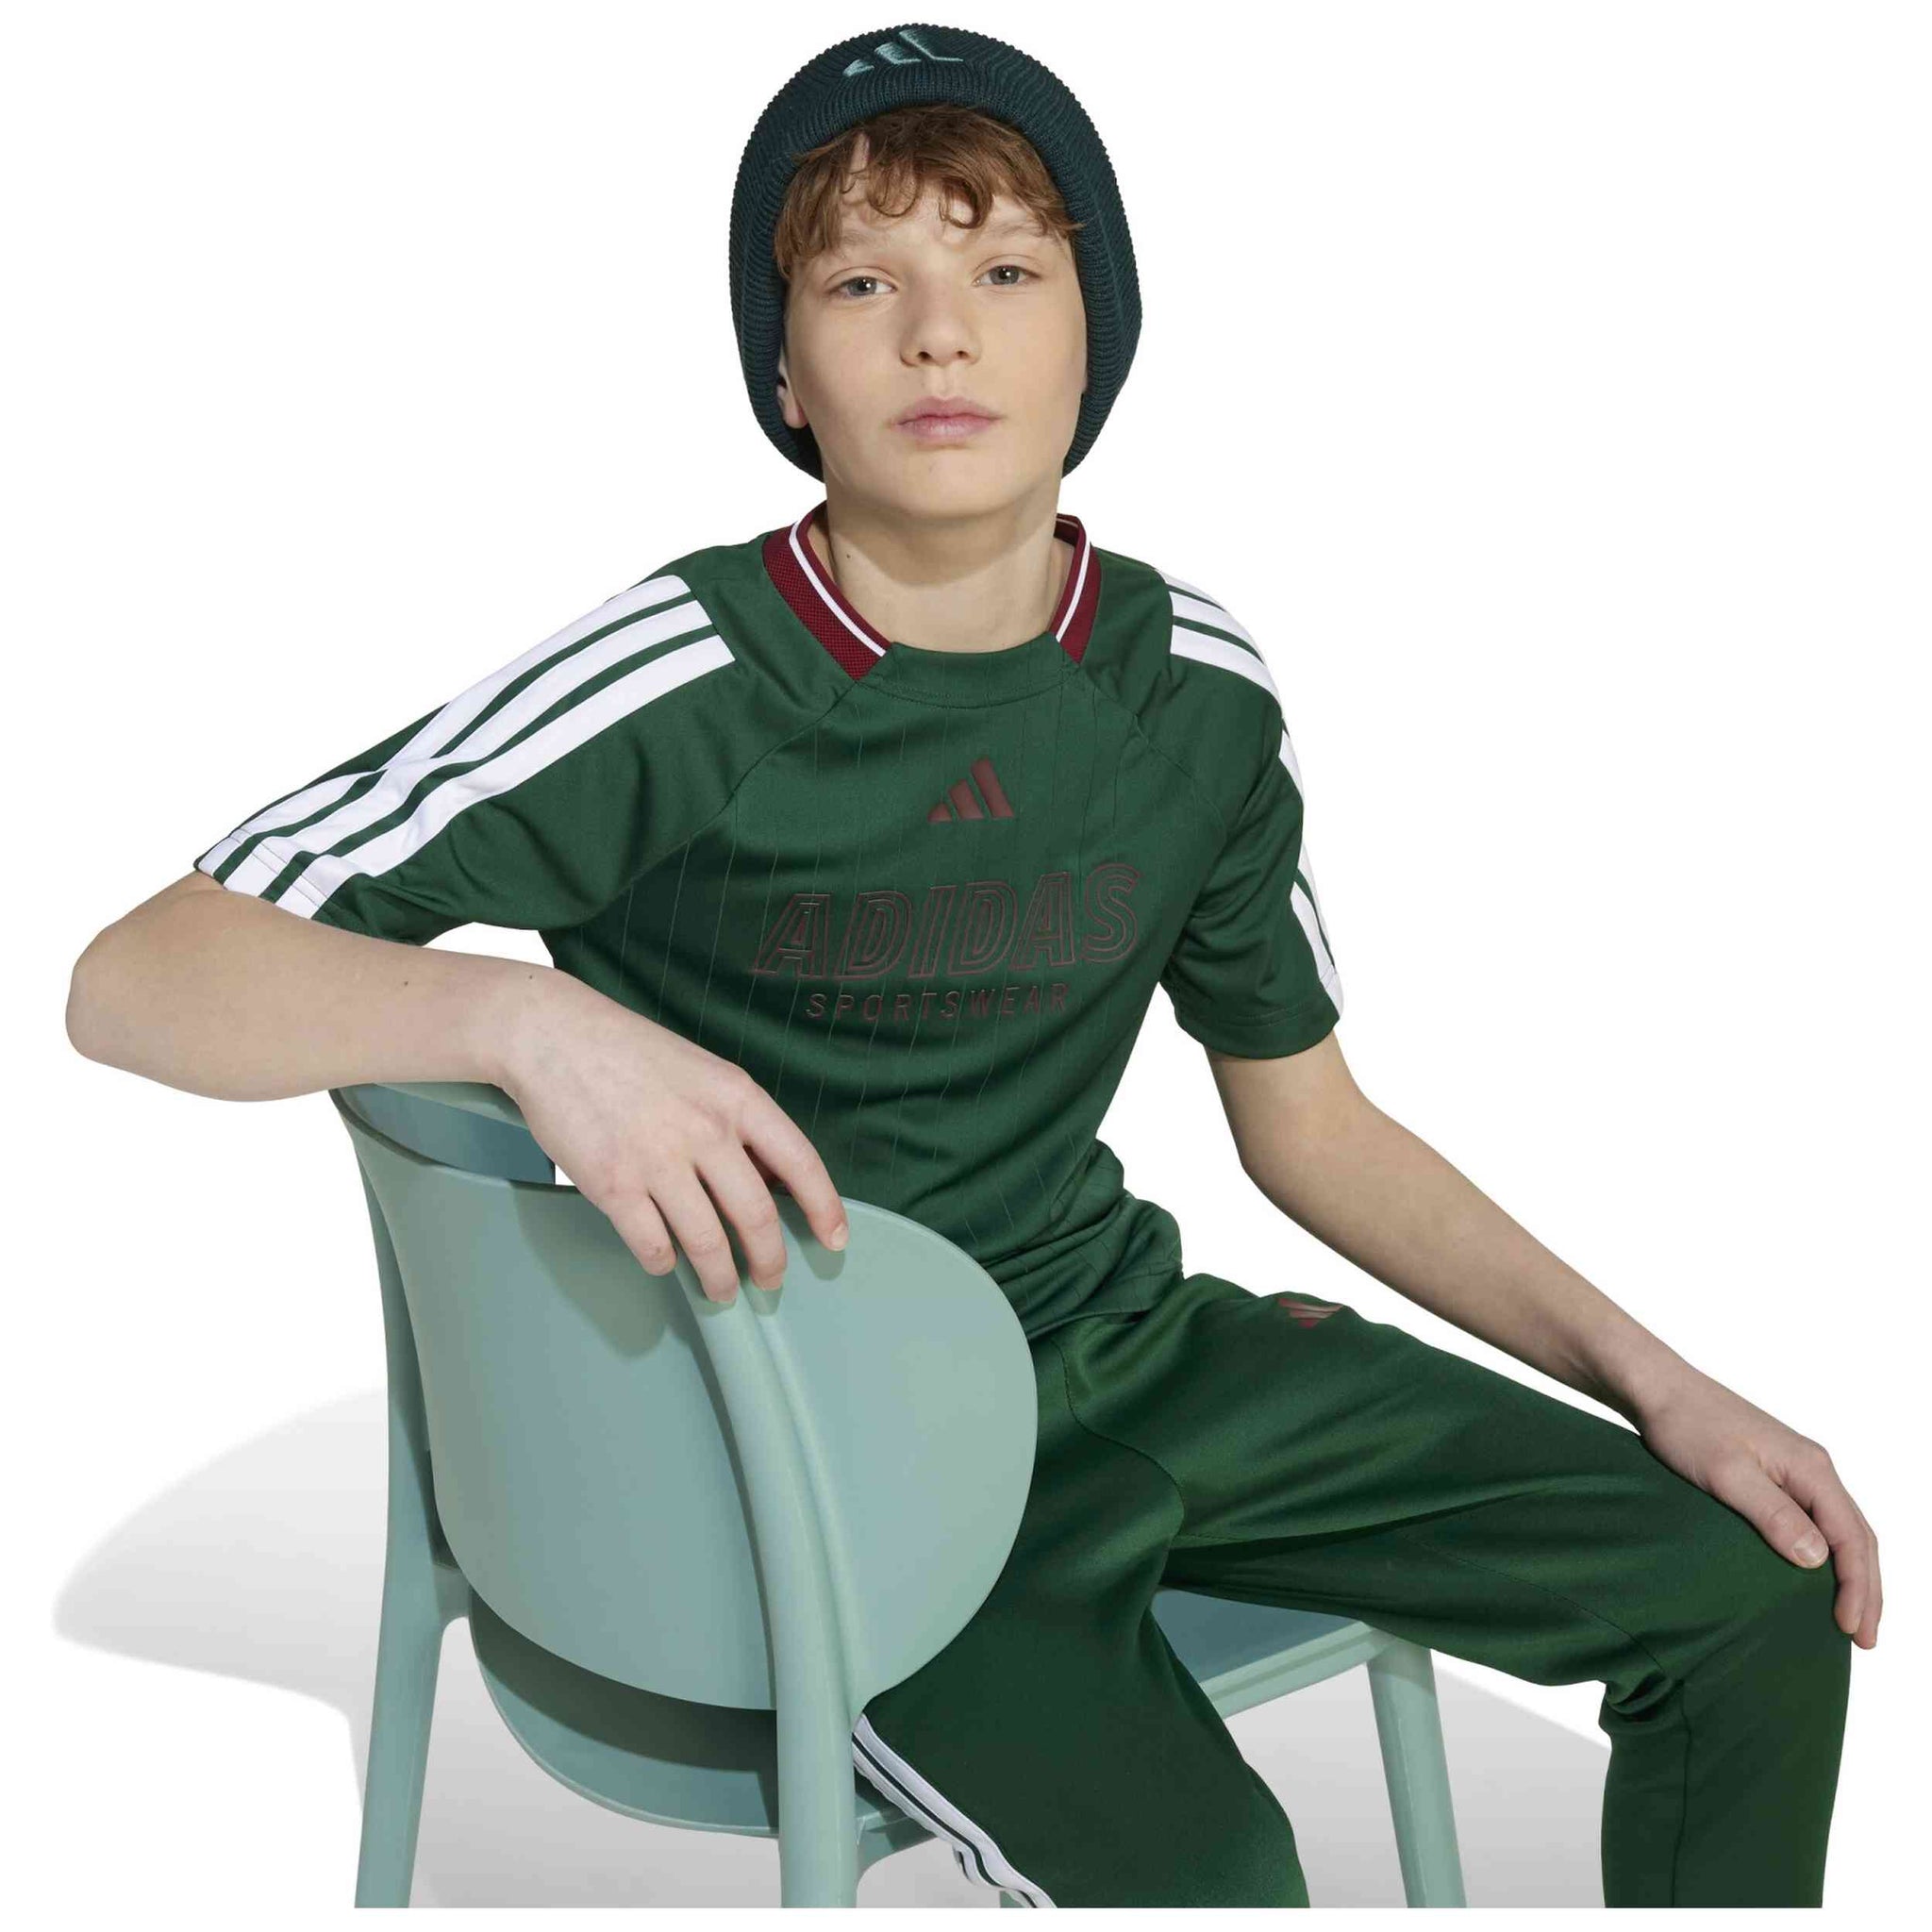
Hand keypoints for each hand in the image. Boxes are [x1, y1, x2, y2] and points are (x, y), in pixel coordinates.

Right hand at [493, 969, 848, 1305]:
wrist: (555, 1035)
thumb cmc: (630, 1052)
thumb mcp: (704, 1073)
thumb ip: (737, 1121)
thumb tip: (768, 1178)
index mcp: (736, 1097)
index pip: (801, 1162)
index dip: (824, 1208)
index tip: (834, 1240)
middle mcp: (705, 1131)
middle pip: (756, 1217)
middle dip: (770, 1261)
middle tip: (769, 1281)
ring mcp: (657, 1160)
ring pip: (708, 1243)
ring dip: (719, 1277)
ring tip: (722, 1290)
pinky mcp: (612, 1185)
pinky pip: (652, 1246)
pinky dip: (664, 1263)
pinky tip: (665, 1262)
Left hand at [1632, 1367, 1879, 1647]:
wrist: (1657, 1389)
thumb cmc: (1686, 1426)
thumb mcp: (1727, 1474)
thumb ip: (1773, 1514)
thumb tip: (1818, 1560)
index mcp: (1810, 1468)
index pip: (1851, 1537)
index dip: (1857, 1587)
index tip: (1851, 1629)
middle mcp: (1812, 1468)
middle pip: (1856, 1537)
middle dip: (1866, 1590)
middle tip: (1864, 1640)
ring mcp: (1795, 1471)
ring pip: (1840, 1530)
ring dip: (1851, 1575)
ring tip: (1851, 1619)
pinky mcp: (1774, 1474)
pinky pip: (1817, 1521)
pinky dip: (1828, 1555)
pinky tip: (1816, 1577)